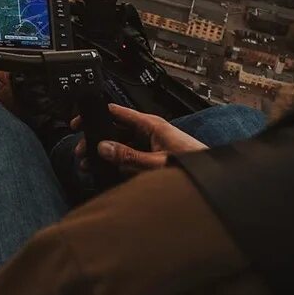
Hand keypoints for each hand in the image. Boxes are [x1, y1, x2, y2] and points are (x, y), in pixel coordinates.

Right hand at [72, 103, 206, 173]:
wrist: (214, 181)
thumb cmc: (193, 166)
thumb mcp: (156, 163)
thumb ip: (129, 156)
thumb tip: (104, 147)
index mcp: (150, 125)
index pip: (116, 112)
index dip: (96, 115)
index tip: (79, 122)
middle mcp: (149, 132)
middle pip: (115, 131)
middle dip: (96, 141)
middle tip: (81, 152)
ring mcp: (151, 145)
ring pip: (121, 145)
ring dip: (106, 154)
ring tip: (90, 165)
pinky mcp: (153, 158)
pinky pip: (130, 157)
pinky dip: (117, 163)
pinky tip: (109, 172)